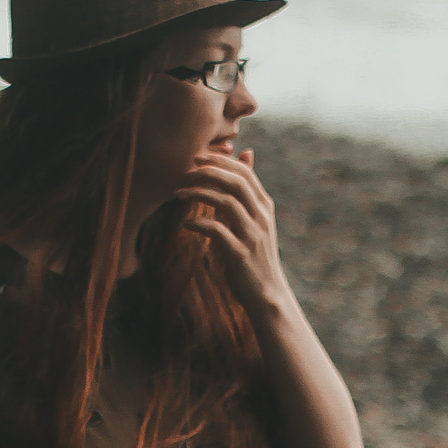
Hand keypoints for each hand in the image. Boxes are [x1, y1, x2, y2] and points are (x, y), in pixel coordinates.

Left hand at [177, 148, 289, 310]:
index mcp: (264, 206)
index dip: (220, 161)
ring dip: (200, 194)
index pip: (245, 172)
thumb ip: (247, 190)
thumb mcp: (256, 218)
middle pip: (237, 182)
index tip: (196, 157)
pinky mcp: (241, 255)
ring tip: (178, 194)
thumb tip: (246, 153)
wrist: (268, 294)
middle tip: (185, 171)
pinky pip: (218, 232)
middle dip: (209, 172)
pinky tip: (188, 224)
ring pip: (227, 203)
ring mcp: (252, 235)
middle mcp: (261, 217)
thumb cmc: (256, 253)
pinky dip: (201, 224)